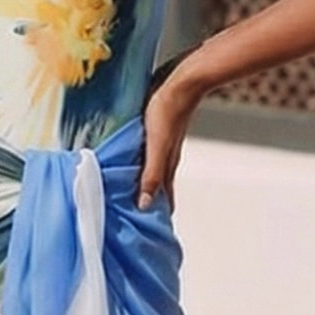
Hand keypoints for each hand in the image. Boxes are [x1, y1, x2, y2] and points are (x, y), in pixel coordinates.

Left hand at [138, 69, 197, 208]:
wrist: (184, 81)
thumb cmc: (167, 111)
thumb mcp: (155, 146)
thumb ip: (151, 175)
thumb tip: (143, 205)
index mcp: (166, 166)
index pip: (163, 199)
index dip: (156, 216)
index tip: (149, 233)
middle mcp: (166, 158)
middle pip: (158, 188)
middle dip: (148, 204)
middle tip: (135, 219)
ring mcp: (163, 144)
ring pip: (154, 172)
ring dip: (144, 185)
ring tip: (130, 195)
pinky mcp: (158, 130)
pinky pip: (149, 155)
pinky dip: (141, 165)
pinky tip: (133, 161)